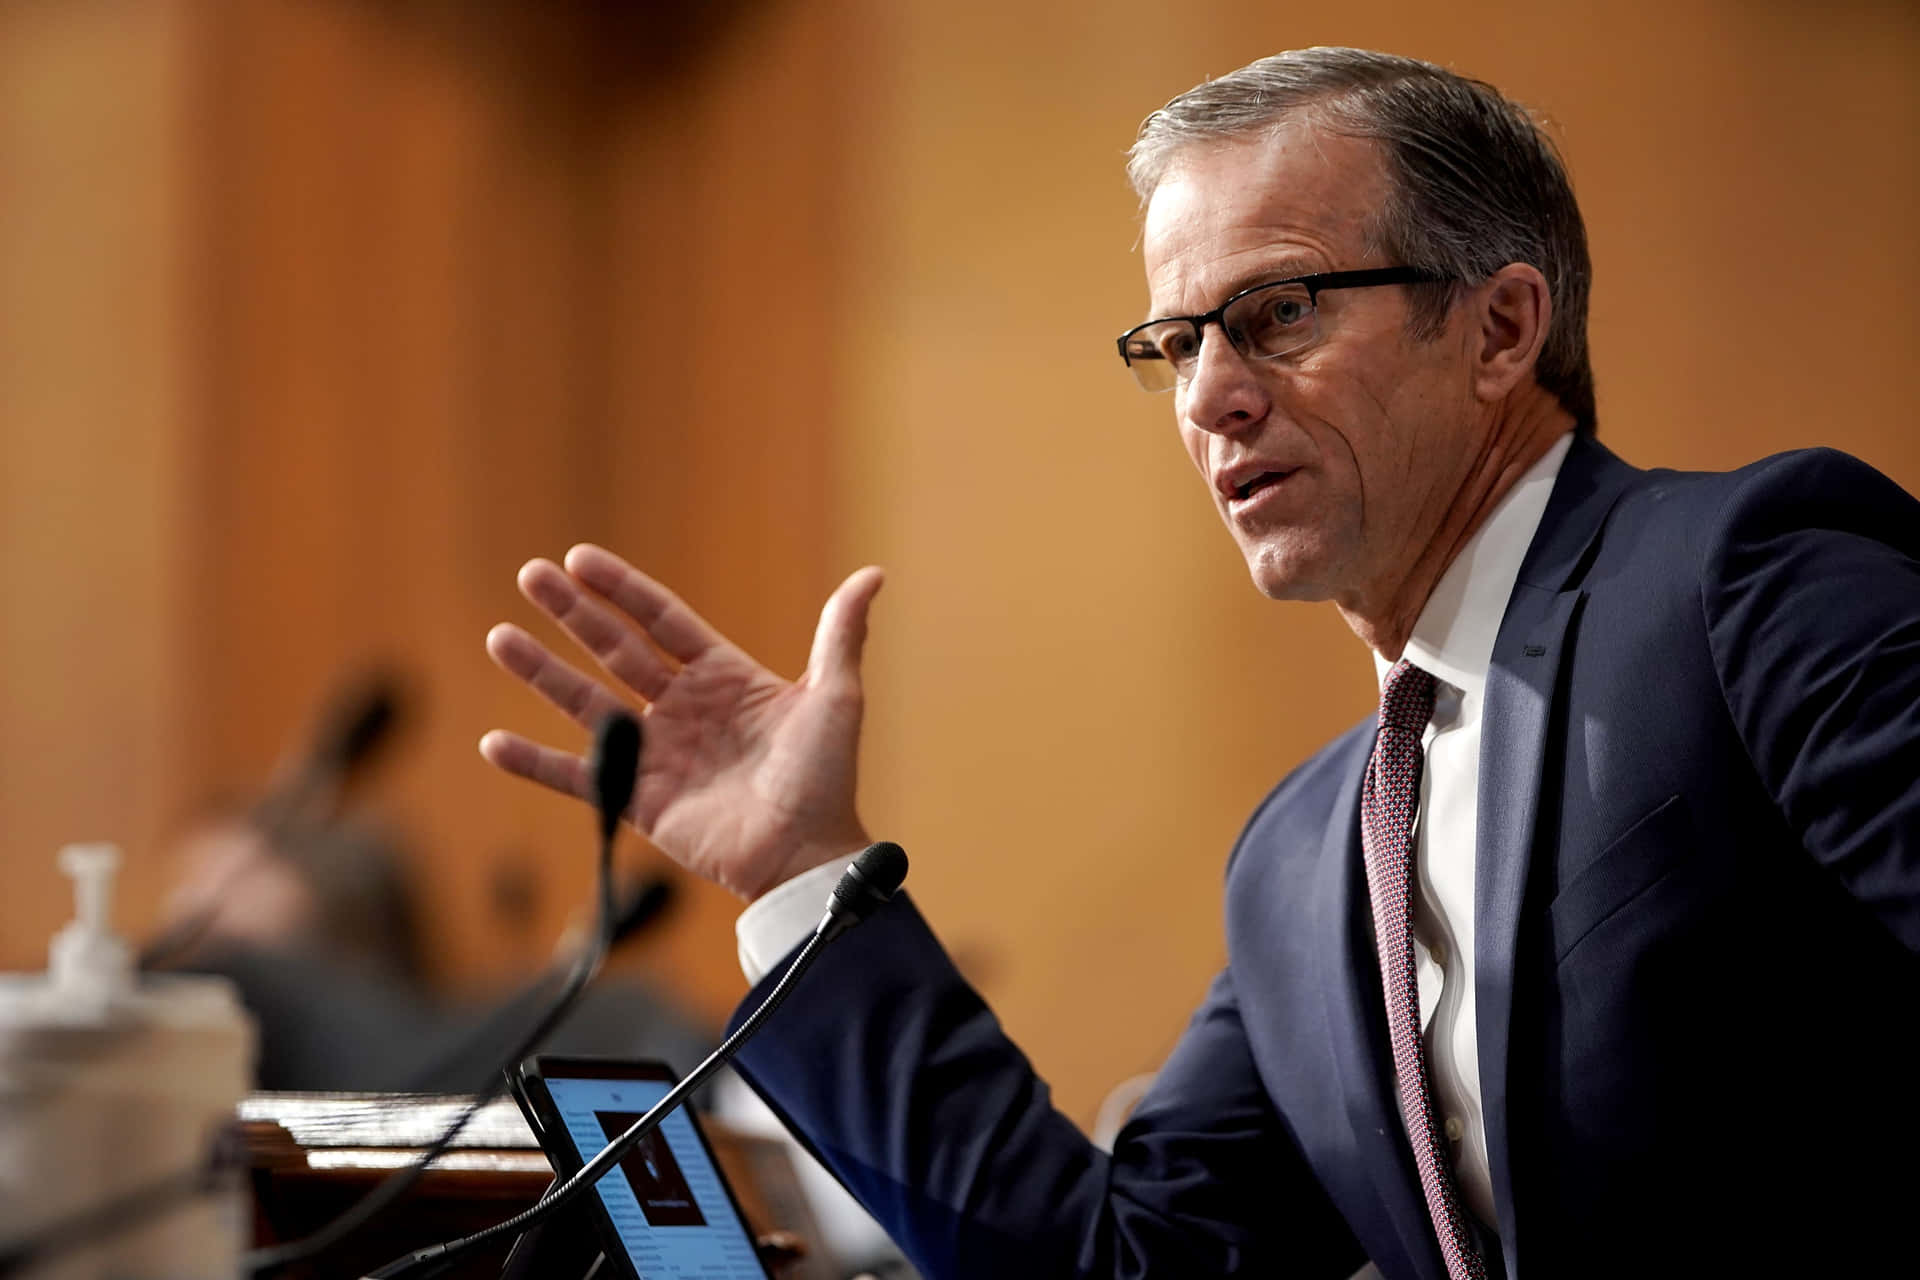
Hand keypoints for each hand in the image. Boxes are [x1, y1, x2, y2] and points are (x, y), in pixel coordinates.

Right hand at [480, 544, 884, 900]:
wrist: (807, 856)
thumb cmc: (826, 778)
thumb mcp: (836, 698)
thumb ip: (840, 635)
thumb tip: (872, 575)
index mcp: (722, 677)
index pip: (660, 620)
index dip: (621, 590)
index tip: (580, 558)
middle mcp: (682, 709)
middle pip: (614, 649)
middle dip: (571, 613)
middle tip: (529, 576)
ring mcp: (657, 754)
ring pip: (586, 703)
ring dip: (542, 672)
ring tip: (499, 638)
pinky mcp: (641, 802)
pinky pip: (578, 779)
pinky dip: (536, 763)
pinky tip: (494, 743)